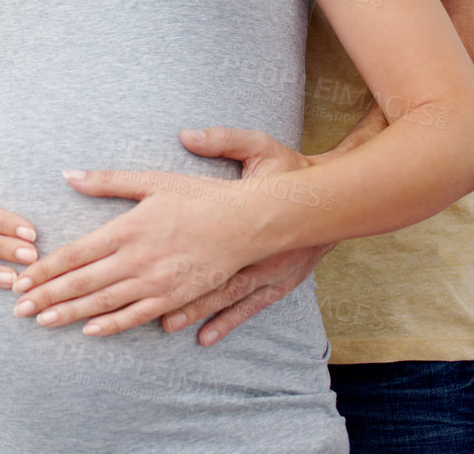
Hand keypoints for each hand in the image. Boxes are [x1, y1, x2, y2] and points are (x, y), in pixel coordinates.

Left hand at [11, 170, 259, 335]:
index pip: (75, 253)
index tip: (20, 279)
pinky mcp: (176, 297)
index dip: (45, 269)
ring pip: (104, 303)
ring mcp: (156, 282)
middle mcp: (137, 259)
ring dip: (70, 313)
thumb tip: (68, 175)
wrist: (248, 222)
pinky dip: (111, 325)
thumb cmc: (198, 197)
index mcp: (127, 228)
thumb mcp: (150, 181)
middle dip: (46, 296)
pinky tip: (89, 331)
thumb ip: (106, 182)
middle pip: (82, 283)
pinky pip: (137, 316)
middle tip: (17, 308)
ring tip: (41, 321)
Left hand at [161, 126, 326, 345]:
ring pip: (225, 296)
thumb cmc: (289, 170)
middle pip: (212, 274)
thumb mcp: (260, 147)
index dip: (166, 251)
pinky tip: (206, 338)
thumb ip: (224, 141)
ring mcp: (265, 269)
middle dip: (178, 293)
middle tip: (152, 310)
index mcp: (239, 216)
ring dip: (196, 311)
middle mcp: (252, 249)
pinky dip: (226, 322)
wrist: (332, 196)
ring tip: (167, 325)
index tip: (142, 263)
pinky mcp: (277, 282)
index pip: (196, 237)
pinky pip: (248, 306)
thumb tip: (187, 135)